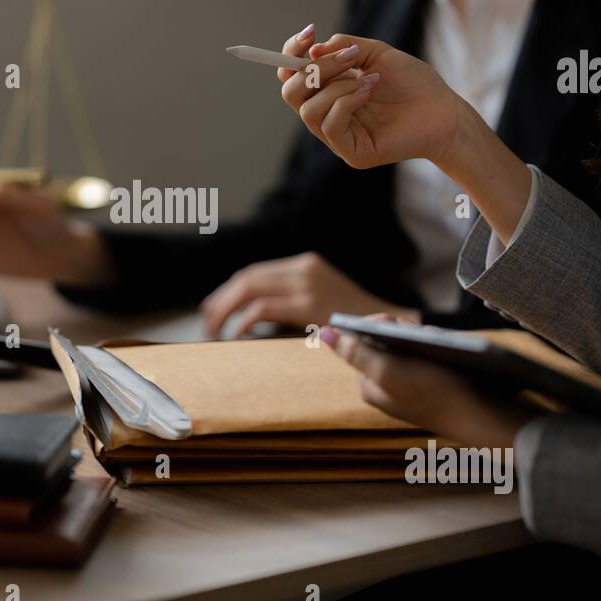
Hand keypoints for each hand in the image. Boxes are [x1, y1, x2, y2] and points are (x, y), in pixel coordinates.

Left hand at [200, 252, 419, 338]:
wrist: (393, 325)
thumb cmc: (357, 320)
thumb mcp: (323, 300)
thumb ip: (294, 300)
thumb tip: (253, 316)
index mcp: (306, 264)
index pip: (255, 272)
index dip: (228, 290)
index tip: (213, 308)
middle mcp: (304, 268)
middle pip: (246, 278)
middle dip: (220, 299)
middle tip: (207, 322)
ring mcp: (306, 285)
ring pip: (249, 289)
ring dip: (225, 310)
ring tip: (214, 331)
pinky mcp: (308, 306)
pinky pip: (262, 310)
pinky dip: (244, 322)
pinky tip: (237, 336)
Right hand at [278, 31, 465, 170]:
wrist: (445, 111)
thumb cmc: (414, 83)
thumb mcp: (375, 54)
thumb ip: (343, 47)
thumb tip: (311, 52)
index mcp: (328, 92)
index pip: (291, 76)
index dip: (291, 53)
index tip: (310, 32)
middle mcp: (328, 115)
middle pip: (291, 93)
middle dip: (315, 69)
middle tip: (348, 58)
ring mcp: (338, 137)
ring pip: (308, 111)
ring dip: (336, 85)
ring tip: (367, 79)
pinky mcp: (352, 153)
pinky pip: (330, 125)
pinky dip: (346, 101)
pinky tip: (369, 91)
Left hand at [320, 316, 539, 448]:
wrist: (486, 418)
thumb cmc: (438, 394)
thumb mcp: (391, 372)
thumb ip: (356, 353)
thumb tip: (322, 333)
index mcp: (369, 385)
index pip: (362, 340)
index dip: (380, 326)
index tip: (400, 327)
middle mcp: (385, 386)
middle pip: (386, 341)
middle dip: (405, 333)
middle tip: (424, 341)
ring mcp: (409, 385)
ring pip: (409, 345)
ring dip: (423, 339)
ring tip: (439, 350)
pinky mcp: (431, 383)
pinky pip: (427, 356)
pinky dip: (436, 349)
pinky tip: (449, 355)